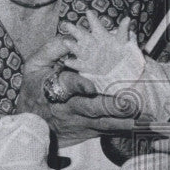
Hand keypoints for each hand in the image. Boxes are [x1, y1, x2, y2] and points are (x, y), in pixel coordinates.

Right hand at [16, 35, 140, 146]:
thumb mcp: (34, 66)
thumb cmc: (33, 89)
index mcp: (54, 89)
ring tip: (139, 117)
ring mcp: (79, 122)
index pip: (68, 85)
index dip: (79, 85)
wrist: (29, 124)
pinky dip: (122, 129)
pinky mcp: (87, 132)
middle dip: (111, 107)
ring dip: (122, 121)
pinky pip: (106, 131)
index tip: (92, 86)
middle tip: (129, 103)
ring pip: (102, 123)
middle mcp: (68, 108)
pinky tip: (137, 126)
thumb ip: (51, 50)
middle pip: (91, 109)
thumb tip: (69, 37)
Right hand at [64, 12, 142, 88]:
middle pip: (81, 35)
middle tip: (67, 24)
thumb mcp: (122, 41)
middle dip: (74, 30)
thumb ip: (123, 30)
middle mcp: (91, 42)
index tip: (88, 12)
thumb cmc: (120, 51)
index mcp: (100, 35)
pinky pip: (78, 64)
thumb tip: (128, 18)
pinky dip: (73, 63)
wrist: (117, 68)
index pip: (95, 25)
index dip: (92, 19)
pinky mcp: (86, 66)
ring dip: (71, 45)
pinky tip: (67, 61)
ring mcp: (87, 54)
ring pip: (77, 49)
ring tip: (66, 41)